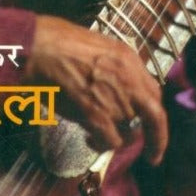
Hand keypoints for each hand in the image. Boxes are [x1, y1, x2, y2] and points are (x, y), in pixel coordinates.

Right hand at [24, 15, 167, 164]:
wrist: (39, 48)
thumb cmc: (59, 41)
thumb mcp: (98, 45)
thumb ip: (114, 66)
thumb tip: (117, 85)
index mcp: (129, 58)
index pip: (154, 91)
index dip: (153, 110)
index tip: (150, 122)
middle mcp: (128, 79)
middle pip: (153, 115)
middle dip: (156, 138)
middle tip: (153, 154)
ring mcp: (114, 98)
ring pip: (129, 131)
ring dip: (117, 137)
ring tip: (99, 133)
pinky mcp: (96, 115)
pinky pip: (111, 141)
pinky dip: (103, 145)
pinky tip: (90, 139)